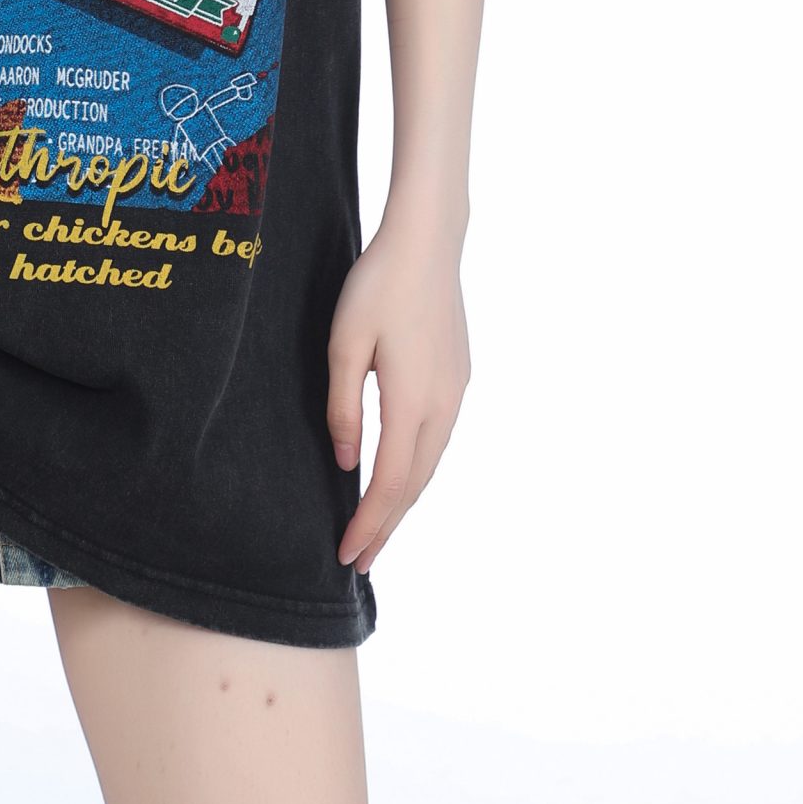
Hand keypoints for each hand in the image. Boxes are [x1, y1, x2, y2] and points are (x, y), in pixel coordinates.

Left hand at [325, 213, 470, 574]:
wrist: (428, 242)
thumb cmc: (378, 285)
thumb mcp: (344, 343)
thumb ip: (344, 407)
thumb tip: (347, 463)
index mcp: (412, 403)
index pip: (389, 484)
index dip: (368, 524)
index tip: (347, 556)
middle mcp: (443, 406)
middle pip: (414, 485)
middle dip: (387, 527)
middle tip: (360, 561)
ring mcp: (456, 392)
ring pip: (429, 465)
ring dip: (403, 500)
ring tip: (377, 528)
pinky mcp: (458, 377)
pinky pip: (437, 440)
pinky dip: (416, 469)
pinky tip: (399, 474)